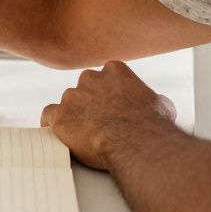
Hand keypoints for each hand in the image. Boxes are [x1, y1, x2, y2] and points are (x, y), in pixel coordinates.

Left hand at [40, 61, 176, 171]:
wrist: (135, 141)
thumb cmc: (151, 124)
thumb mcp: (161, 104)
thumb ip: (152, 99)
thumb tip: (158, 104)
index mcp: (114, 70)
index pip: (106, 76)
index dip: (109, 93)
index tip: (112, 106)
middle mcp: (89, 78)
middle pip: (85, 88)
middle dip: (91, 103)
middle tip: (100, 122)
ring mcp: (72, 96)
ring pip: (68, 103)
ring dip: (74, 115)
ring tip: (86, 134)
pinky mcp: (59, 115)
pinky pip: (49, 115)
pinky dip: (51, 124)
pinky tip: (58, 132)